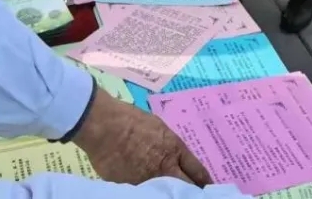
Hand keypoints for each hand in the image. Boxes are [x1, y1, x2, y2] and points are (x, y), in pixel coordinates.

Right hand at [73, 88, 210, 185]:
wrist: (104, 126)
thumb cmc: (130, 120)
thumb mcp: (157, 127)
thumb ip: (168, 145)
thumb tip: (172, 157)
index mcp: (175, 150)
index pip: (198, 172)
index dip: (204, 182)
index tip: (207, 188)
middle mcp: (166, 169)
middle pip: (187, 188)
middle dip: (192, 192)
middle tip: (193, 194)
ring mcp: (149, 181)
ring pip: (165, 194)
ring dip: (168, 193)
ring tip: (168, 193)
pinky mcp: (131, 189)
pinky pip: (143, 193)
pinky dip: (145, 193)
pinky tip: (145, 192)